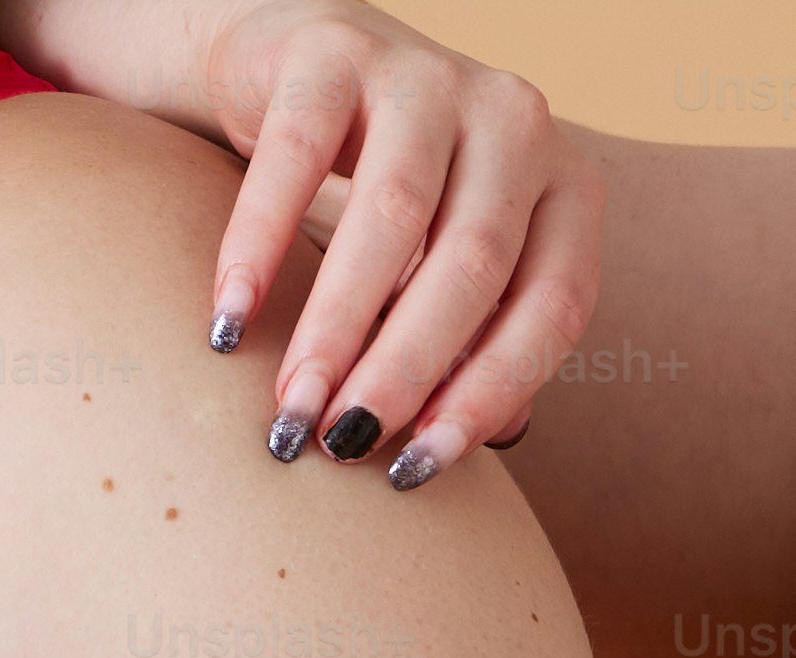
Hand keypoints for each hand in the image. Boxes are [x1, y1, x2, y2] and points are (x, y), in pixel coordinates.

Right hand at [187, 2, 595, 483]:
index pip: (552, 306)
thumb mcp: (441, 270)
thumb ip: (466, 347)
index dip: (489, 395)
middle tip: (341, 446)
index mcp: (565, 188)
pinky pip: (296, 156)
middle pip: (473, 264)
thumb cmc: (385, 197)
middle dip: (403, 369)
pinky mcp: (337, 51)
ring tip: (289, 405)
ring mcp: (430, 76)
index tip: (416, 470)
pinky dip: (259, 246)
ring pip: (394, 215)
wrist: (302, 68)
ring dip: (337, 325)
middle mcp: (516, 122)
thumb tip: (469, 445)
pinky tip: (230, 317)